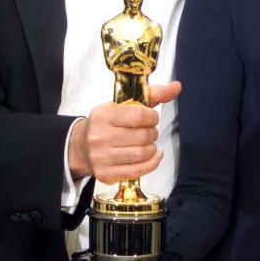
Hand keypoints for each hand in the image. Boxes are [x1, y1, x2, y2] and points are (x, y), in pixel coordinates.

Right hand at [67, 81, 181, 182]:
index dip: (152, 117)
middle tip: (149, 132)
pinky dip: (152, 163)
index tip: (151, 118)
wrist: (82, 146)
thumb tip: (177, 86)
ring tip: (148, 144)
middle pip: (143, 136)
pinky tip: (153, 156)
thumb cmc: (109, 123)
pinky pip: (137, 171)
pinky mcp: (106, 174)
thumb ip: (152, 94)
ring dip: (152, 149)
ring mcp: (101, 157)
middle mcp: (99, 136)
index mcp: (103, 115)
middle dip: (152, 133)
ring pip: (142, 154)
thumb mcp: (125, 104)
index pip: (139, 115)